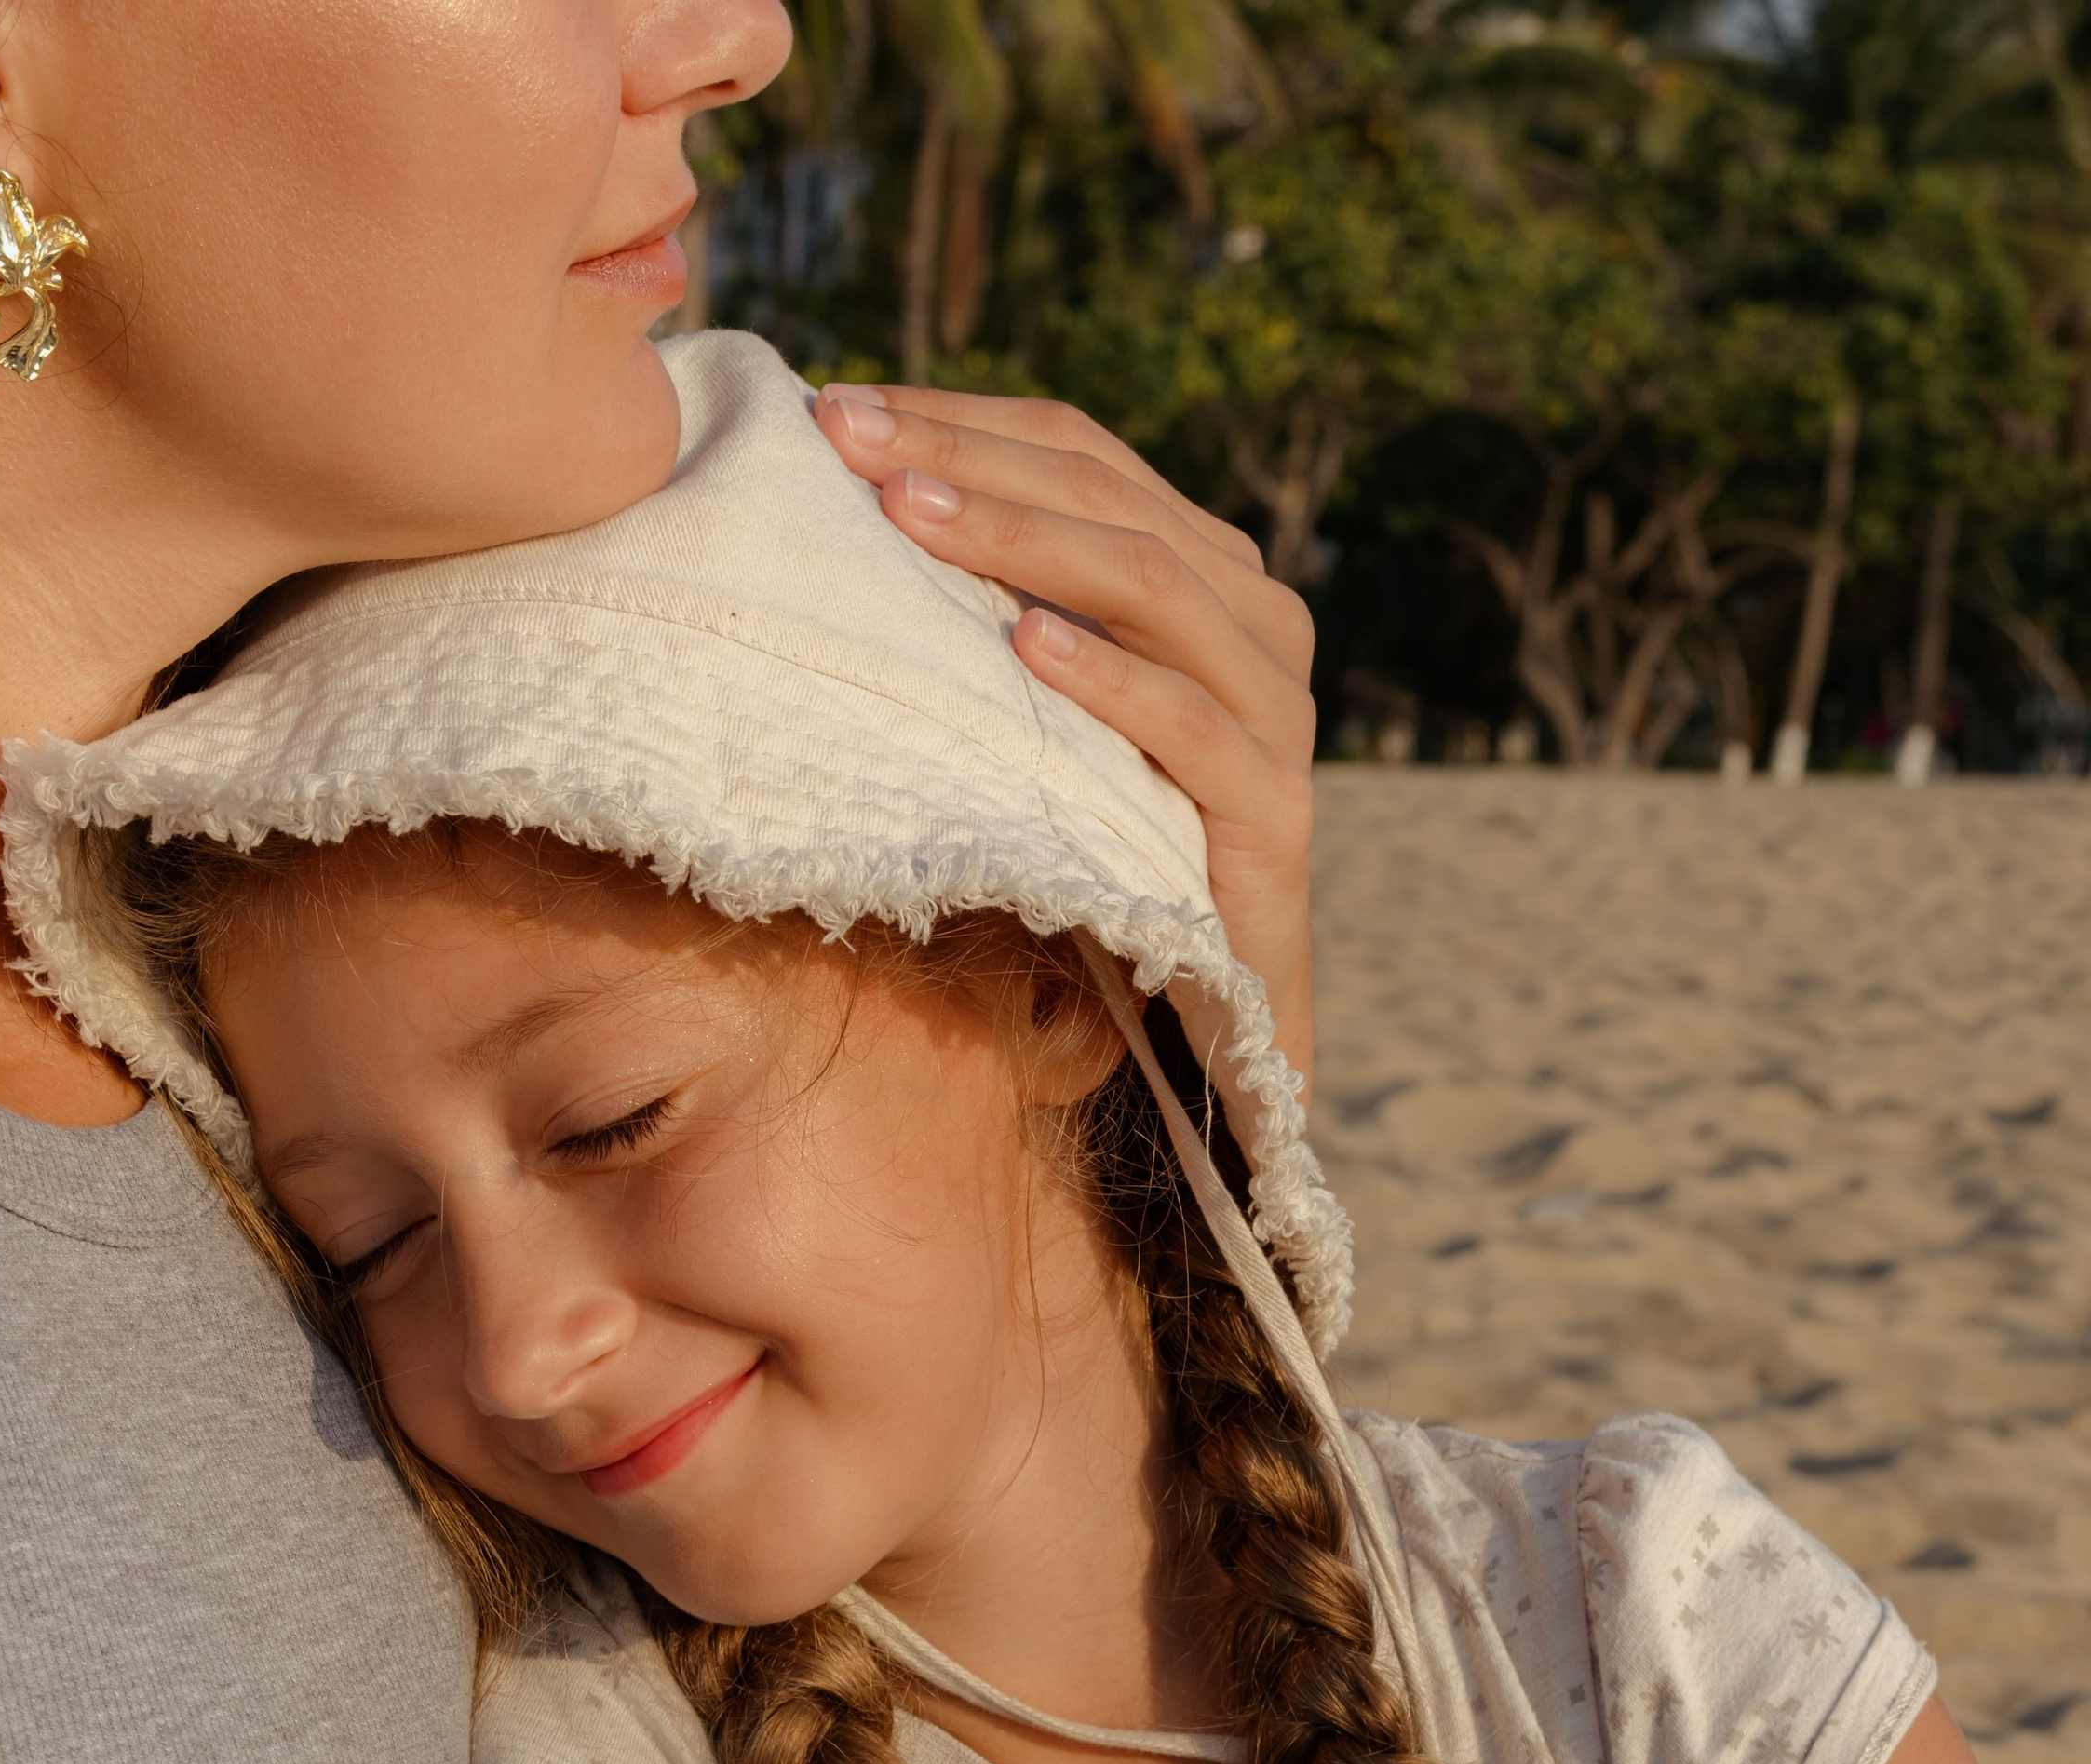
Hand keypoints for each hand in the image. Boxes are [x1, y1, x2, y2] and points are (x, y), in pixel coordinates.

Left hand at [813, 383, 1315, 1078]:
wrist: (1213, 1002)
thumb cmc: (1104, 840)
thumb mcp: (1049, 707)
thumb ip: (1005, 606)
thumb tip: (859, 498)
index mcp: (1206, 571)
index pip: (1082, 454)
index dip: (965, 420)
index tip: (839, 410)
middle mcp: (1257, 621)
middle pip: (1111, 502)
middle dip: (973, 462)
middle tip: (853, 441)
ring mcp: (1276, 712)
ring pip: (1152, 586)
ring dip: (1022, 541)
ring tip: (911, 516)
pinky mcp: (1275, 810)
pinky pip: (1187, 725)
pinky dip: (1106, 678)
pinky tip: (1024, 645)